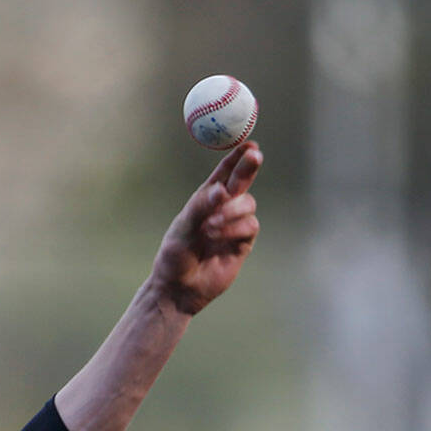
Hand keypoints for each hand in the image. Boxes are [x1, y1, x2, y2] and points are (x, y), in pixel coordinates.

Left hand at [149, 142, 262, 315]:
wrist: (179, 288)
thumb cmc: (175, 255)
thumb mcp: (183, 227)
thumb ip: (202, 206)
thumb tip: (222, 189)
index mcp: (206, 199)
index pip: (225, 172)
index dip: (237, 156)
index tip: (249, 143)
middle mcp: (223, 209)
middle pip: (243, 182)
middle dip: (249, 167)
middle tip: (254, 155)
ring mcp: (234, 226)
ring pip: (248, 204)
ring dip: (232, 211)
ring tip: (210, 226)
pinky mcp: (243, 244)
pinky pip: (250, 227)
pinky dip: (235, 228)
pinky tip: (218, 237)